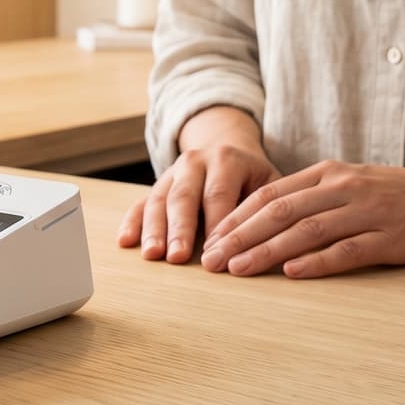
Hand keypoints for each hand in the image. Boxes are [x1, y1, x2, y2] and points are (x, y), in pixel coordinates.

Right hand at [118, 106, 278, 263]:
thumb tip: (279, 247)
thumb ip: (271, 210)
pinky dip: (132, 221)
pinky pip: (141, 202)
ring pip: (159, 199)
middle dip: (180, 229)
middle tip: (177, 258)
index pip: (220, 195)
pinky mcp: (158, 184)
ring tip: (152, 255)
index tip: (217, 256)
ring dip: (154, 229)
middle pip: (185, 196)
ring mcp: (173, 172)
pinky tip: (125, 241)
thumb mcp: (270, 184)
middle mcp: (196, 161)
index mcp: (227, 159)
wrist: (228, 146)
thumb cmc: (255, 178)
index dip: (217, 226)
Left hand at [200, 160, 404, 277]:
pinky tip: (292, 273)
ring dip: (266, 251)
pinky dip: (317, 262)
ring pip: (306, 230)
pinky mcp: (391, 238)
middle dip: (239, 237)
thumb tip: (268, 224)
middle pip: (279, 212)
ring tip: (238, 270)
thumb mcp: (355, 186)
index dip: (236, 217)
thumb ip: (316, 200)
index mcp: (330, 174)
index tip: (208, 239)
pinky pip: (347, 250)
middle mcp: (344, 188)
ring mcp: (367, 212)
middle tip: (210, 261)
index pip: (270, 195)